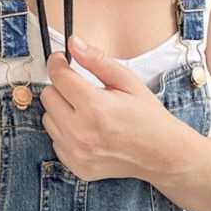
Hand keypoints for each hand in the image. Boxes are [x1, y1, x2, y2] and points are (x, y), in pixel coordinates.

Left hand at [41, 34, 187, 182]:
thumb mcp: (126, 80)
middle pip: (48, 96)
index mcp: (94, 106)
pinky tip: (86, 129)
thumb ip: (96, 60)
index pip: (58, 76)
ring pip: (48, 118)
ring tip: (85, 110)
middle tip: (81, 87)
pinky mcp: (77, 166)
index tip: (63, 59)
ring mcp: (77, 153)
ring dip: (61, 109)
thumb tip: (73, 43)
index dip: (58, 62)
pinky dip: (65, 131)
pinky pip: (55, 140)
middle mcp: (81, 132)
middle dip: (61, 86)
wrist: (162, 154)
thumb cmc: (147, 114)